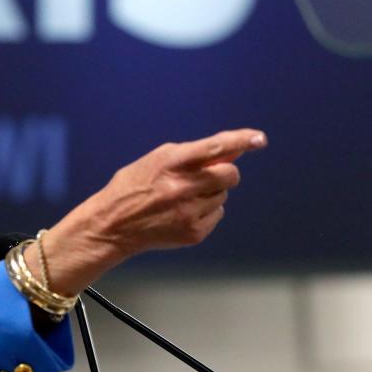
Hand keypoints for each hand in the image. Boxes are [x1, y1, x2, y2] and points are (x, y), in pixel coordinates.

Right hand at [89, 128, 266, 254]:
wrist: (112, 225)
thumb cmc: (133, 188)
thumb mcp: (156, 161)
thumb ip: (194, 154)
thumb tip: (233, 148)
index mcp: (170, 163)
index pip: (214, 147)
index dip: (240, 140)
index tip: (259, 138)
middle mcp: (181, 187)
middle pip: (229, 174)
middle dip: (224, 173)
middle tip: (208, 177)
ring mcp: (188, 212)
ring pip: (223, 195)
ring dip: (210, 194)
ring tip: (182, 199)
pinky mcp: (193, 233)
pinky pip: (217, 215)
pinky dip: (206, 213)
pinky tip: (182, 214)